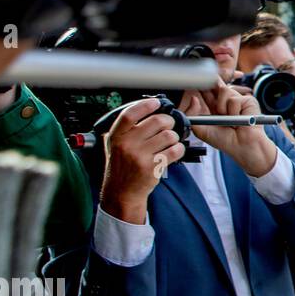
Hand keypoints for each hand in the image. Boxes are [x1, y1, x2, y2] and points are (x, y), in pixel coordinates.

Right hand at [100, 97, 184, 223]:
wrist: (121, 192)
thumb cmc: (122, 167)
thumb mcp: (115, 145)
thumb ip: (127, 129)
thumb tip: (150, 110)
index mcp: (116, 136)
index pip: (130, 114)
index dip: (146, 105)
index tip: (156, 103)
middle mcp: (127, 144)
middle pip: (157, 121)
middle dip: (168, 122)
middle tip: (168, 127)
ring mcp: (139, 156)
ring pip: (169, 135)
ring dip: (174, 138)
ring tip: (168, 143)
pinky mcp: (152, 167)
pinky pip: (175, 150)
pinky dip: (179, 149)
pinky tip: (172, 152)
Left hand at [182, 81, 276, 176]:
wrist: (242, 146)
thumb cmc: (224, 140)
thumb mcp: (201, 129)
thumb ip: (192, 115)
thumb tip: (194, 99)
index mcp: (214, 107)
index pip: (206, 91)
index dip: (201, 85)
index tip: (196, 81)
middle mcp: (226, 101)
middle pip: (216, 84)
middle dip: (212, 82)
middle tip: (210, 91)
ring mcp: (237, 99)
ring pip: (224, 90)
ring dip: (222, 107)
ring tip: (229, 120)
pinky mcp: (247, 100)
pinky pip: (234, 99)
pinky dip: (234, 111)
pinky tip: (238, 119)